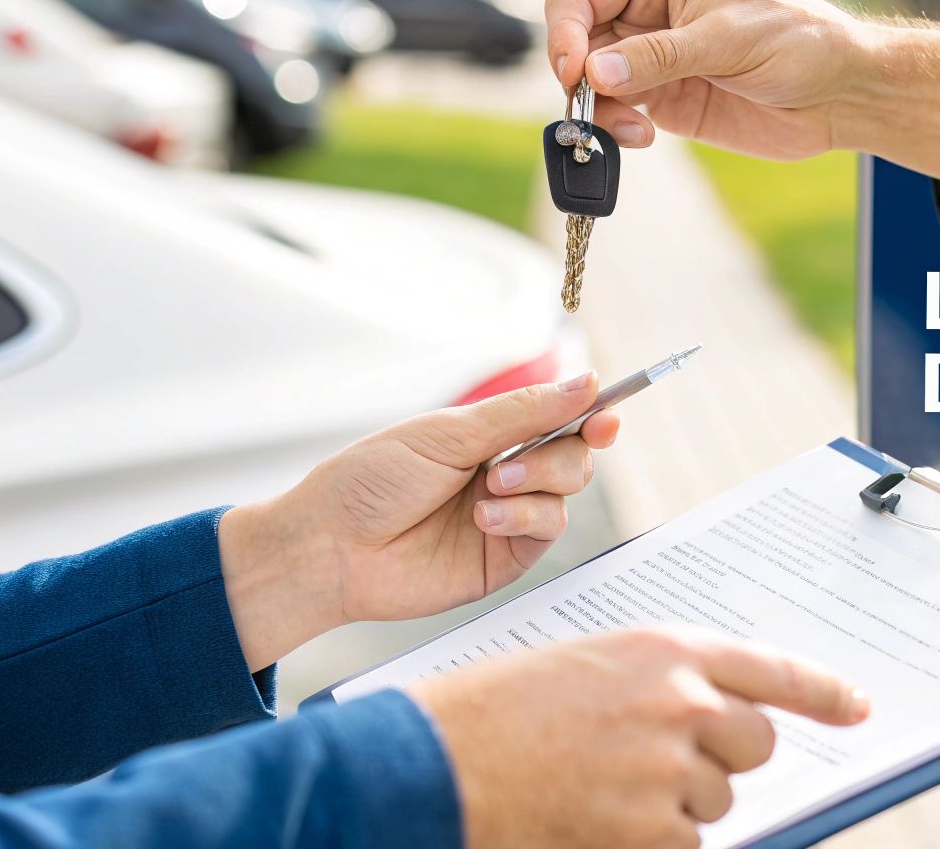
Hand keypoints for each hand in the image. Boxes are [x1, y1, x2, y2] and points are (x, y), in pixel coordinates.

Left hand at [219, 375, 618, 669]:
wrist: (331, 547)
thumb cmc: (372, 482)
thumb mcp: (447, 433)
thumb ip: (522, 412)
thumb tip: (585, 382)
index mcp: (489, 435)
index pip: (557, 416)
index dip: (590, 411)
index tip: (607, 409)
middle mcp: (506, 472)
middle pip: (575, 452)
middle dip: (561, 449)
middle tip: (514, 460)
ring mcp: (510, 515)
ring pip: (569, 489)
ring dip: (539, 481)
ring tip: (489, 490)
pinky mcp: (507, 557)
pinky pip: (548, 528)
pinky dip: (527, 516)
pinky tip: (487, 516)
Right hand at [409, 627, 870, 848]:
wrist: (435, 763)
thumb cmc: (498, 712)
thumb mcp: (587, 668)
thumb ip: (659, 685)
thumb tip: (715, 725)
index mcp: (664, 649)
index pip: (771, 669)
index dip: (822, 692)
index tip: (858, 708)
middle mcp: (680, 702)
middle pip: (754, 744)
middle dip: (720, 760)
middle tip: (655, 762)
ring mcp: (669, 769)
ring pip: (714, 803)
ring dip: (673, 808)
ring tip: (598, 786)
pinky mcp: (651, 832)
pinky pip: (685, 848)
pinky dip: (649, 844)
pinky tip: (593, 821)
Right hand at [545, 0, 939, 192]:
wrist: (839, 93)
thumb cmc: (798, 40)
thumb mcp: (728, 41)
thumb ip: (660, 56)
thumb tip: (594, 71)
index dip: (564, 33)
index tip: (573, 70)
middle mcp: (642, 13)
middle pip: (574, 46)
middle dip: (576, 81)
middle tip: (593, 111)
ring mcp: (648, 61)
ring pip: (588, 87)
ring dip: (597, 113)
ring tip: (632, 131)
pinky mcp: (661, 102)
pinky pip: (615, 117)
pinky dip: (616, 131)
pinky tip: (645, 137)